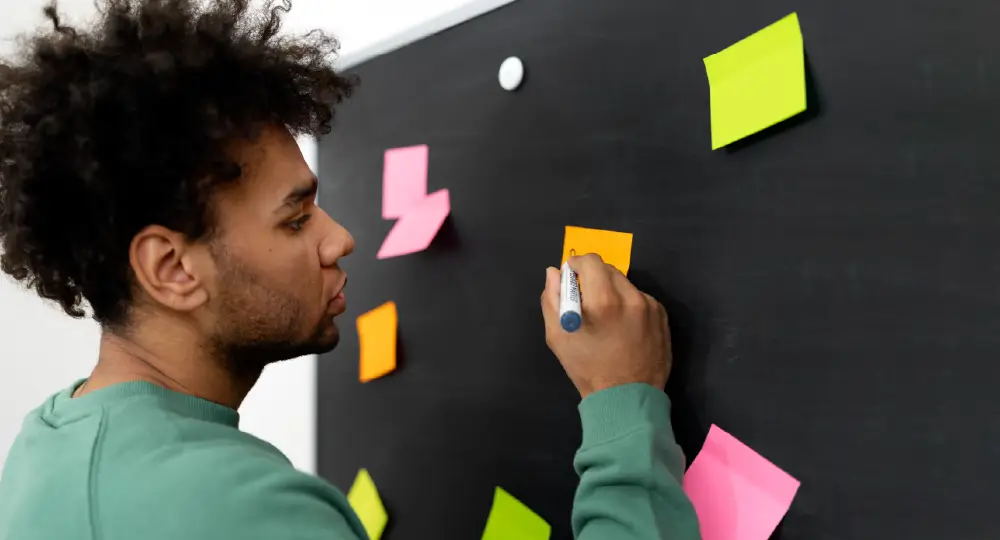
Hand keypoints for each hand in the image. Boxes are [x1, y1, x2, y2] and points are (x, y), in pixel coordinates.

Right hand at [541, 254, 672, 398]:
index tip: (572, 276)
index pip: (591, 261)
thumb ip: (553, 299)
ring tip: (607, 319)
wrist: (626, 398)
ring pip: (625, 284)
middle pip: (609, 269)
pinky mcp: (662, 316)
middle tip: (587, 299)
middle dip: (594, 278)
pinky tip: (624, 327)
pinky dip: (629, 305)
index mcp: (604, 300)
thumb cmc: (588, 369)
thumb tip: (554, 273)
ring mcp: (650, 306)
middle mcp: (631, 297)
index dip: (577, 264)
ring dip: (612, 292)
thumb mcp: (558, 337)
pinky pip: (640, 299)